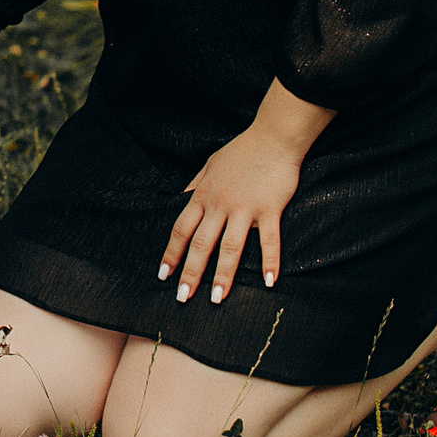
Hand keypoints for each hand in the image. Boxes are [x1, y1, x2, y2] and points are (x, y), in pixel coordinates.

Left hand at [159, 126, 303, 305]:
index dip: (171, 253)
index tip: (164, 274)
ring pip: (230, 247)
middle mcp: (220, 204)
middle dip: (191, 272)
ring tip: (217, 298)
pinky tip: (268, 281)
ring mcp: (245, 207)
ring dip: (223, 275)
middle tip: (183, 296)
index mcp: (203, 195)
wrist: (272, 138)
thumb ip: (195, 186)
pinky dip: (270, 261)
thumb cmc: (241, 152)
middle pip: (201, 243)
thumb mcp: (209, 166)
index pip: (181, 229)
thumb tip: (180, 201)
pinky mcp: (269, 208)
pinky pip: (269, 240)